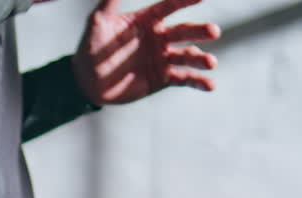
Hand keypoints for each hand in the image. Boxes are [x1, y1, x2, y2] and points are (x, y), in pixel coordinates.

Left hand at [73, 0, 221, 105]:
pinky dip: (198, 81)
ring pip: (187, 55)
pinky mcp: (163, 78)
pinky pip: (184, 78)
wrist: (87, 81)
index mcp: (147, 20)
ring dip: (201, 58)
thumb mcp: (98, 22)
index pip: (170, 7)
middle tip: (213, 31)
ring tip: (211, 62)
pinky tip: (210, 85)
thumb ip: (110, 1)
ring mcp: (163, 58)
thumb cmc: (91, 47)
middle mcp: (159, 37)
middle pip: (184, 31)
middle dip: (200, 31)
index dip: (185, 1)